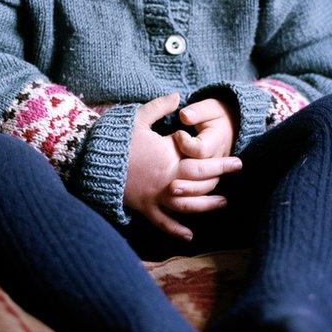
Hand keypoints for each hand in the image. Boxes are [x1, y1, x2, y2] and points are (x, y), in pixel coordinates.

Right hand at [124, 92, 242, 241]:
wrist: (92, 160)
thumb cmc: (117, 139)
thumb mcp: (137, 118)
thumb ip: (159, 107)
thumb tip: (177, 95)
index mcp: (168, 155)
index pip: (201, 159)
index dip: (221, 161)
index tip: (237, 160)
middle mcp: (166, 177)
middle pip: (200, 180)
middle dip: (221, 175)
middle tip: (238, 171)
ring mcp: (156, 195)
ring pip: (188, 204)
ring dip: (207, 205)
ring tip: (223, 202)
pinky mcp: (144, 207)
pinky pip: (162, 222)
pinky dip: (176, 230)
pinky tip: (190, 236)